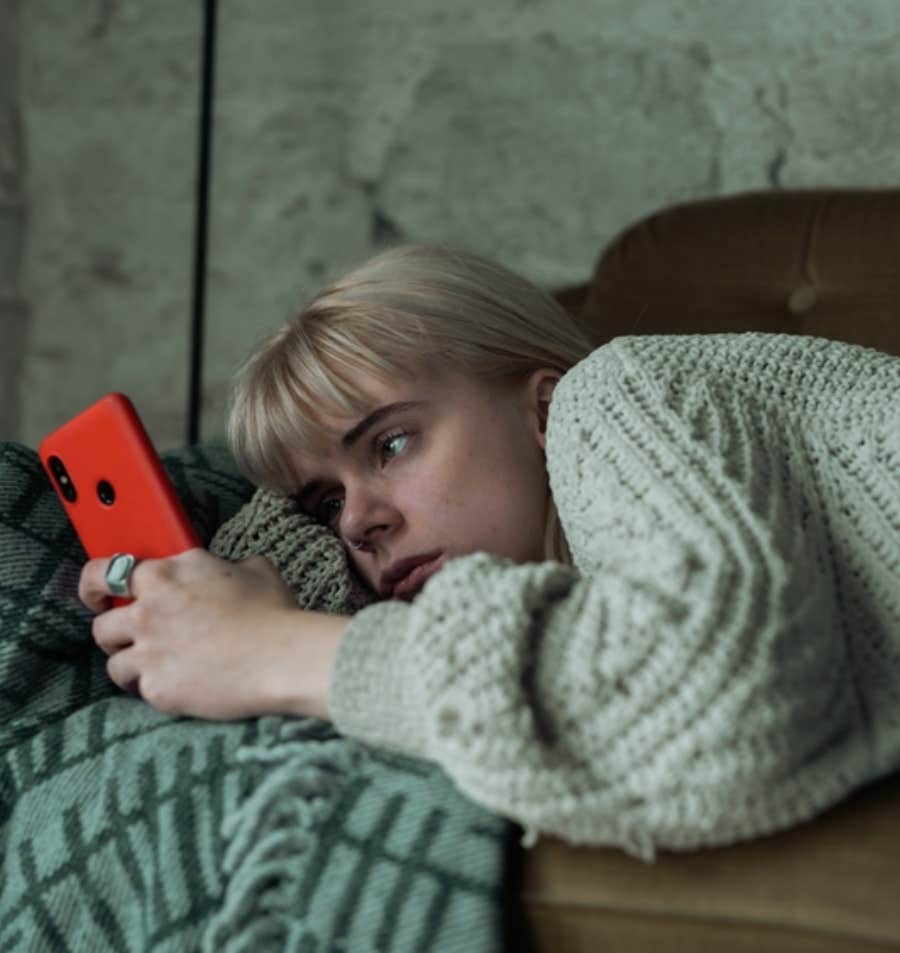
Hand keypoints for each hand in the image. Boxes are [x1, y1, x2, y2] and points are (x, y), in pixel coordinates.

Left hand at [79, 549, 347, 720]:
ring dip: (131, 664)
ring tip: (157, 667)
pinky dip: (153, 689)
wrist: (282, 658)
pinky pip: (138, 690)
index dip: (97, 584)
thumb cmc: (273, 612)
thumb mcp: (255, 569)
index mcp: (167, 574)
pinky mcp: (155, 686)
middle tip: (132, 638)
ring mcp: (148, 650)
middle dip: (115, 632)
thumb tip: (227, 570)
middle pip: (102, 623)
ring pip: (113, 661)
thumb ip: (227, 565)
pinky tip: (178, 686)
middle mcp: (149, 609)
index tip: (99, 594)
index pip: (107, 571)